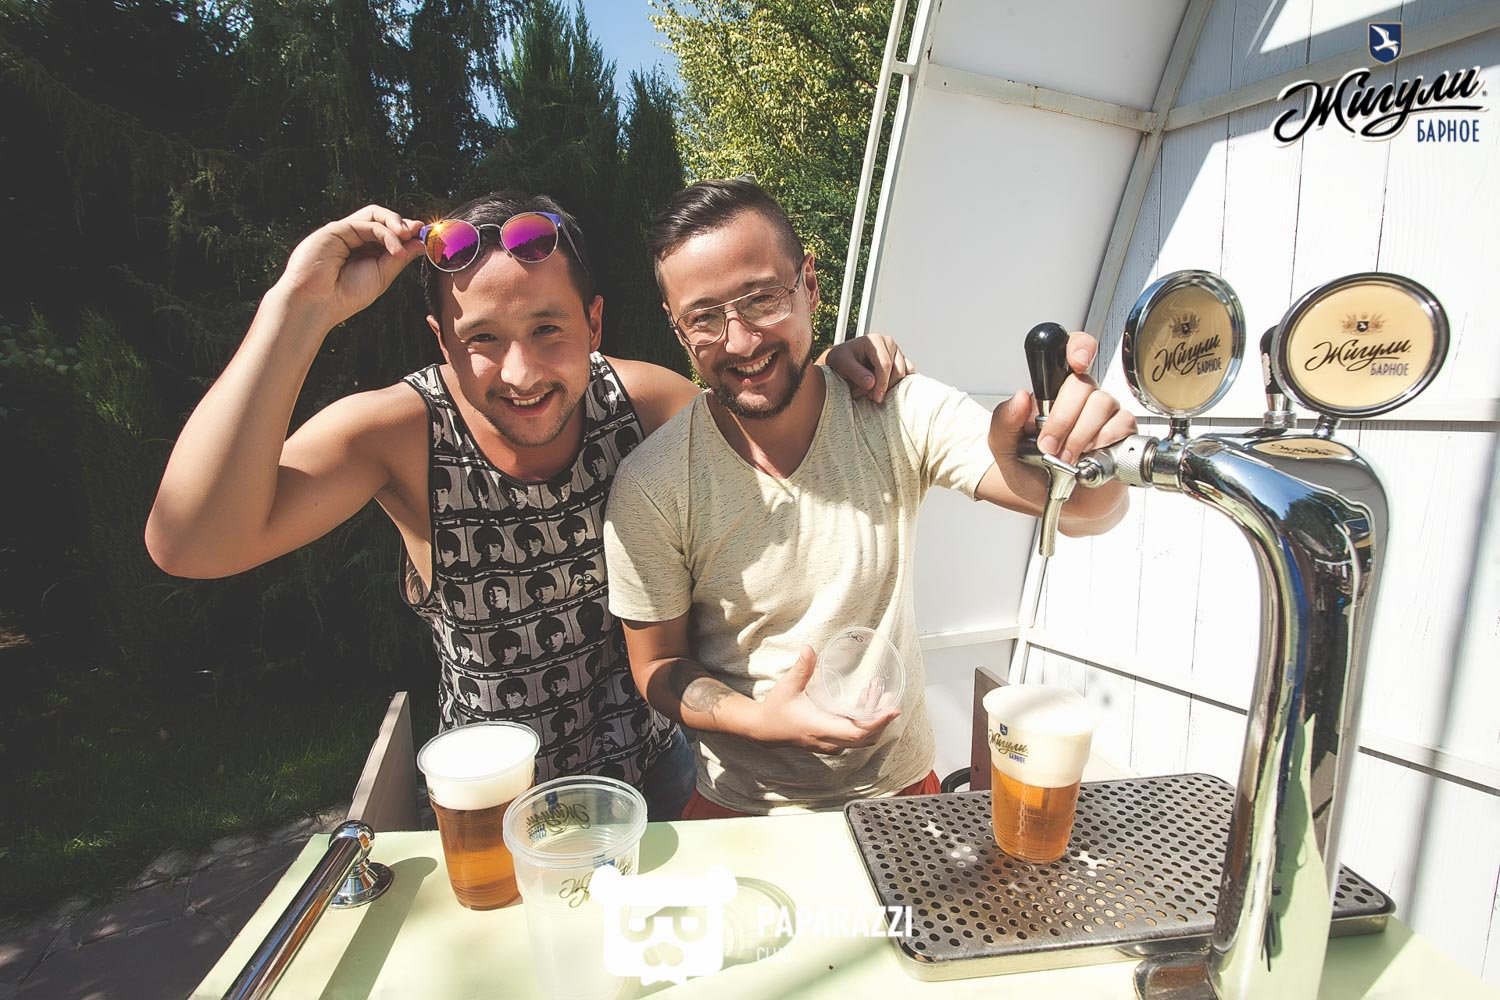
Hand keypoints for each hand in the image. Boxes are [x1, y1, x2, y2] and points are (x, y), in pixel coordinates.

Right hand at [273, 205, 425, 328]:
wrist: (317, 304)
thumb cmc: (346, 295)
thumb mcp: (381, 275)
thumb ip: (399, 258)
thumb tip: (421, 243)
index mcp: (363, 249)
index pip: (387, 232)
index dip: (406, 232)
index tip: (424, 237)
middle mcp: (353, 238)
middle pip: (381, 218)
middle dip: (402, 223)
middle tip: (418, 232)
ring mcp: (343, 232)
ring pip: (373, 214)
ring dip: (395, 222)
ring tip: (409, 235)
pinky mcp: (335, 230)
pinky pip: (366, 224)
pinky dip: (385, 234)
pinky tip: (396, 249)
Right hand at [746, 645, 900, 753]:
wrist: (765, 730)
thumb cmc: (777, 709)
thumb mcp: (787, 687)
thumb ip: (801, 668)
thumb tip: (809, 648)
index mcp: (820, 727)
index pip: (856, 731)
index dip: (877, 722)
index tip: (893, 710)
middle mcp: (829, 740)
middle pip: (866, 737)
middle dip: (881, 718)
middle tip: (889, 696)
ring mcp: (831, 744)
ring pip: (863, 738)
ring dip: (874, 719)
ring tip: (878, 692)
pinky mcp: (831, 742)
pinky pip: (855, 736)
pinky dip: (866, 722)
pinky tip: (866, 700)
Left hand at [824, 334, 914, 403]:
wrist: (843, 359)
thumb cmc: (841, 359)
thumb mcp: (842, 364)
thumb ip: (856, 373)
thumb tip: (871, 383)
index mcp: (875, 340)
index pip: (885, 364)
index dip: (882, 384)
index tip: (876, 398)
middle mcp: (889, 343)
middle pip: (896, 371)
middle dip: (884, 387)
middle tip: (870, 397)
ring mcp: (897, 351)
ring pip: (903, 374)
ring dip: (890, 387)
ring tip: (873, 392)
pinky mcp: (901, 360)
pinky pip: (908, 374)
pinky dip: (899, 384)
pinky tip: (886, 389)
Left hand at [989, 332, 1135, 465]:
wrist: (1058, 503)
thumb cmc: (1035, 473)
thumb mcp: (1005, 449)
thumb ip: (1003, 422)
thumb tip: (1020, 397)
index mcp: (1054, 393)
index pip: (1072, 351)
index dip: (1079, 347)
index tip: (1076, 361)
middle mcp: (1082, 398)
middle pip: (1082, 384)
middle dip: (1062, 419)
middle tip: (1049, 445)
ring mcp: (1105, 413)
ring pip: (1101, 404)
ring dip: (1079, 436)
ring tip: (1067, 458)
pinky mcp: (1123, 432)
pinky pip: (1121, 424)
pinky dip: (1103, 443)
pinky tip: (1091, 456)